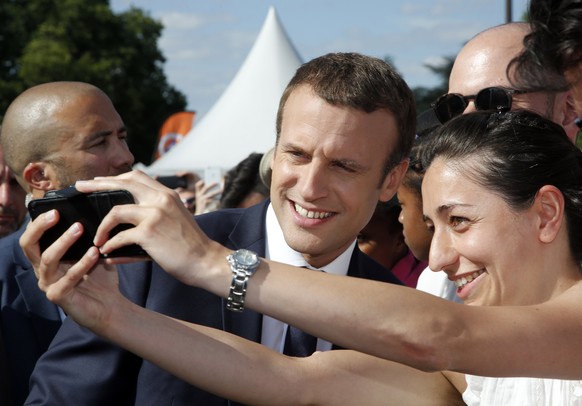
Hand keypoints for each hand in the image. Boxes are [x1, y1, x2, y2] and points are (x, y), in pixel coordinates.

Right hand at [19, 210, 122, 332]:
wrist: (110, 305)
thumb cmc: (99, 276)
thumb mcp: (93, 251)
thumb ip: (89, 237)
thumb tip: (94, 212)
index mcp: (46, 258)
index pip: (31, 236)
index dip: (37, 221)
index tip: (52, 206)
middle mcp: (42, 270)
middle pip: (29, 245)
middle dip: (40, 227)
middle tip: (56, 214)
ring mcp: (48, 284)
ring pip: (47, 259)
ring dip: (63, 242)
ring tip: (79, 228)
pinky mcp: (58, 296)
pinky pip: (68, 278)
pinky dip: (82, 263)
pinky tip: (94, 253)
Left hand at [74, 170, 228, 287]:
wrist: (205, 261)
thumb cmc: (189, 245)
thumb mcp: (175, 220)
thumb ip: (154, 213)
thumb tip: (124, 218)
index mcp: (167, 194)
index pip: (136, 177)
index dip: (115, 178)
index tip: (98, 182)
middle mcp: (161, 199)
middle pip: (122, 184)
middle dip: (97, 185)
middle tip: (80, 188)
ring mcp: (155, 214)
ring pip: (115, 211)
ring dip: (102, 227)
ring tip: (97, 239)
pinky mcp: (149, 232)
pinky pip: (119, 237)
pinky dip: (110, 246)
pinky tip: (107, 253)